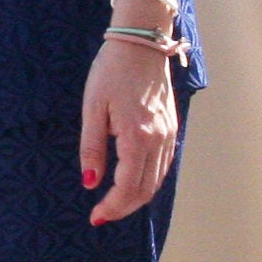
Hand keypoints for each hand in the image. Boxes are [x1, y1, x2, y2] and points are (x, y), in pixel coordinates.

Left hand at [80, 36, 179, 225]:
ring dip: (137, 198)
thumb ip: (92, 148)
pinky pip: (164, 165)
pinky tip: (133, 182)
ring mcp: (168, 134)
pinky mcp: (171, 128)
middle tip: (102, 215)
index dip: (113, 207)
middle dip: (124, 208)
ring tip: (115, 203)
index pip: (128, 187)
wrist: (141, 44)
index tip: (95, 216)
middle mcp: (158, 140)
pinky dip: (149, 181)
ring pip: (157, 180)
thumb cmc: (111, 72)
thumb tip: (90, 182)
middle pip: (146, 190)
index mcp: (137, 137)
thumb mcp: (92, 108)